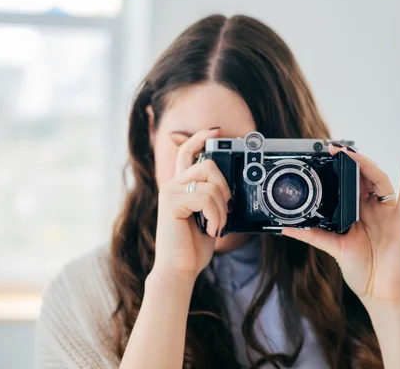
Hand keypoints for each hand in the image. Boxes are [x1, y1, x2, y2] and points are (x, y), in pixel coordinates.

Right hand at [151, 128, 231, 279]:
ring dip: (221, 208)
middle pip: (208, 164)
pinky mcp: (171, 203)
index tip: (216, 130)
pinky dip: (216, 216)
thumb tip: (229, 189)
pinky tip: (210, 230)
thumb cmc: (193, 246)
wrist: (179, 269)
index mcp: (180, 186)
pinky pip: (206, 198)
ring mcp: (170, 192)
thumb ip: (212, 198)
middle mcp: (172, 185)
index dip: (201, 137)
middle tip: (225, 210)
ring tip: (216, 226)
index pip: (187, 151)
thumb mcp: (207, 217)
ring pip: (210, 183)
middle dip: (225, 187)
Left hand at [282, 144, 399, 306]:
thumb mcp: (333, 247)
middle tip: (333, 148)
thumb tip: (286, 227)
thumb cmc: (363, 270)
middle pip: (365, 177)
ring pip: (380, 181)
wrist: (381, 293)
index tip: (325, 155)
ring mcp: (389, 213)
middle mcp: (374, 209)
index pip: (351, 183)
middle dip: (351, 161)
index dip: (341, 168)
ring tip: (351, 153)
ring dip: (366, 165)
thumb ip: (312, 234)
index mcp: (359, 212)